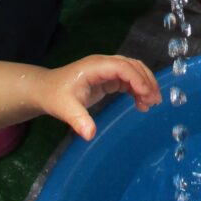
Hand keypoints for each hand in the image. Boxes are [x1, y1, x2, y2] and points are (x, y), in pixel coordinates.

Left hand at [38, 54, 160, 139]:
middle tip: (155, 100)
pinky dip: (137, 90)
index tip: (147, 95)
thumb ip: (78, 120)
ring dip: (145, 84)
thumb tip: (90, 135)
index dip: (137, 78)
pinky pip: (128, 80)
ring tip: (151, 104)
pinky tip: (141, 104)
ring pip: (133, 71)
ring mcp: (106, 71)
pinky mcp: (107, 79)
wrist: (45, 90)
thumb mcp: (65, 108)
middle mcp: (104, 65)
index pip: (122, 67)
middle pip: (132, 65)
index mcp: (95, 66)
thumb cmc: (55, 96)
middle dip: (146, 80)